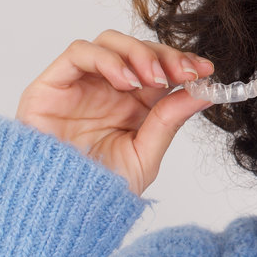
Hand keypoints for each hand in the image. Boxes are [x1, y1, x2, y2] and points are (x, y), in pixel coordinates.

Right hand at [15, 29, 215, 195]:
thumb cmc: (96, 190)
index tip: (206, 70)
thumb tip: (205, 91)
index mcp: (132, 104)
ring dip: (139, 53)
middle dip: (166, 56)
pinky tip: (125, 82)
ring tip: (154, 80)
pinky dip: (107, 59)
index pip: (160, 67)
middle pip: (138, 49)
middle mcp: (107, 89)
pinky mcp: (51, 85)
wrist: (58, 213)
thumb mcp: (144, 154)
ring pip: (110, 42)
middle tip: (185, 72)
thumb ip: (170, 120)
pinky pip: (78, 53)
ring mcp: (79, 85)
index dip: (182, 62)